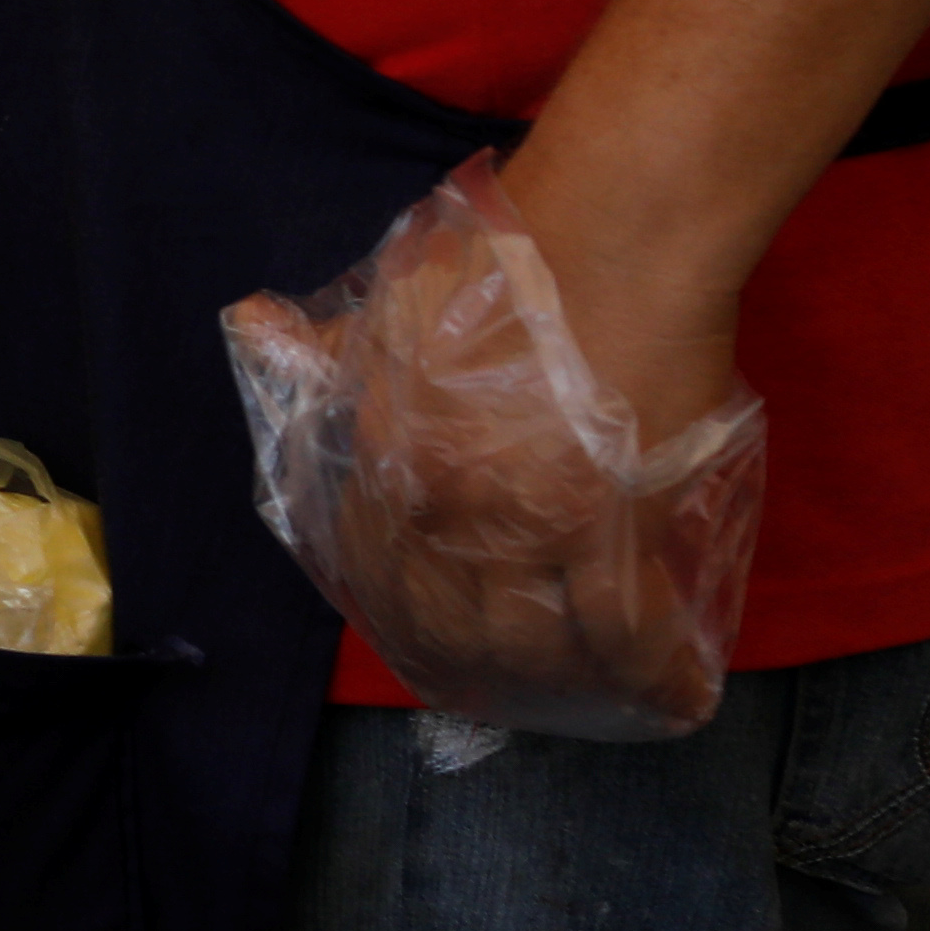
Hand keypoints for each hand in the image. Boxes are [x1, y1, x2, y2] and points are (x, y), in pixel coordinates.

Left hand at [222, 156, 761, 742]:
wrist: (602, 236)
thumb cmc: (497, 257)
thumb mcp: (382, 304)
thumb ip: (323, 343)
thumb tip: (254, 324)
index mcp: (380, 461)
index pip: (373, 575)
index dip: (405, 621)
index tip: (430, 645)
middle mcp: (438, 510)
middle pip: (449, 627)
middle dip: (478, 671)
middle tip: (510, 690)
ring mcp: (526, 526)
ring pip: (537, 644)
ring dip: (565, 682)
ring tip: (593, 694)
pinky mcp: (614, 528)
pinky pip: (629, 633)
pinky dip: (653, 671)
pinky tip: (675, 690)